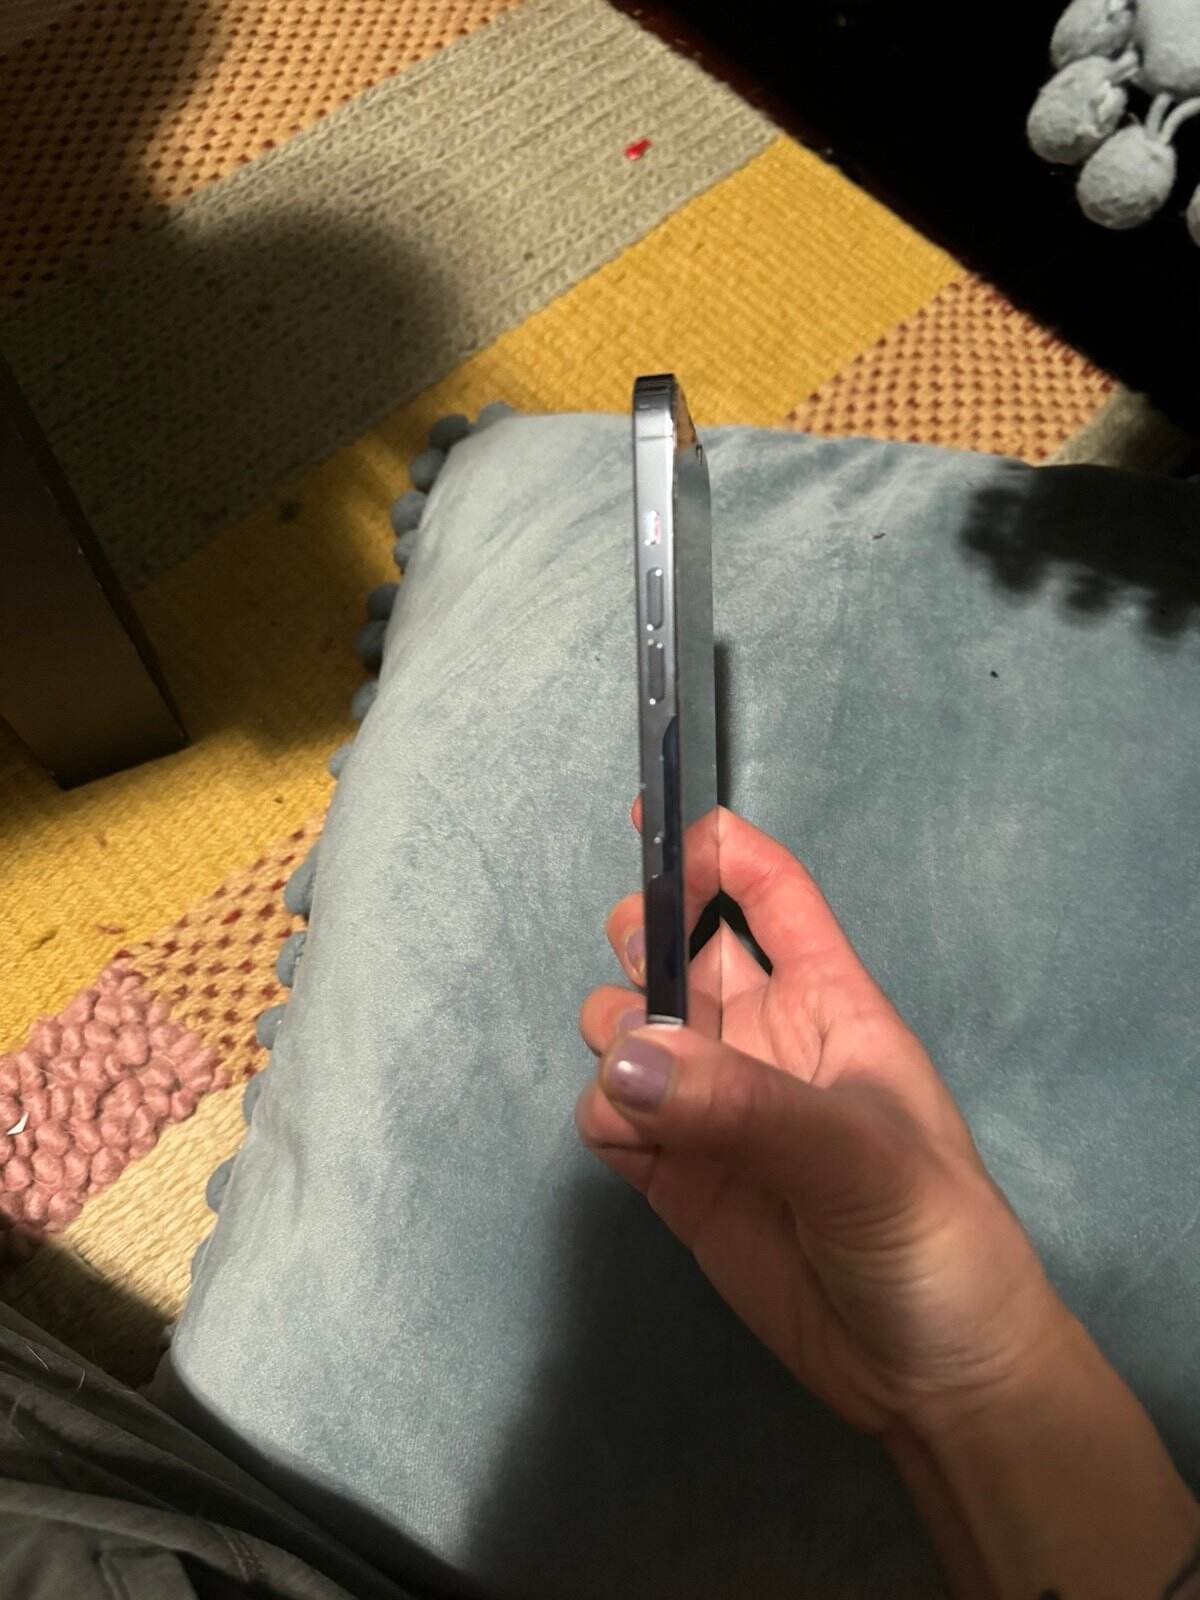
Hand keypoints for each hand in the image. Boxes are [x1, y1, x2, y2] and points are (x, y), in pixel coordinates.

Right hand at [577, 801, 1072, 1439]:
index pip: (769, 891)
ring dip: (615, 1031)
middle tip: (640, 974)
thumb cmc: (930, 1234)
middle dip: (640, 939)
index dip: (714, 849)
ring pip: (631, 1029)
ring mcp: (713, 1106)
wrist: (931, 1376)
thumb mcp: (858, 1155)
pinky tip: (631, 1140)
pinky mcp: (675, 1174)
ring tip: (638, 1079)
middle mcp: (760, 1038)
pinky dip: (606, 1112)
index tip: (650, 827)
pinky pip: (613, 1113)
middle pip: (676, 950)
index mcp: (826, 999)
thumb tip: (623, 1053)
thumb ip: (743, 1102)